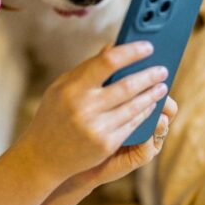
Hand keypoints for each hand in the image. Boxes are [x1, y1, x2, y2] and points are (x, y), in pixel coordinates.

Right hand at [15, 42, 168, 183]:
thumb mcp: (61, 88)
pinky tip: (150, 106)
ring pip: (134, 106)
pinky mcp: (106, 144)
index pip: (108, 62)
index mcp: (72, 88)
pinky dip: (144, 113)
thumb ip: (86, 68)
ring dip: (152, 95)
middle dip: (149, 76)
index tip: (147, 47)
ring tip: (162, 87)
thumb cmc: (53, 116)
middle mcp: (85, 107)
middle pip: (127, 85)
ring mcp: (97, 127)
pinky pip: (132, 124)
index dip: (131, 53)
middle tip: (162, 70)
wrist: (42, 157)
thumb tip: (112, 48)